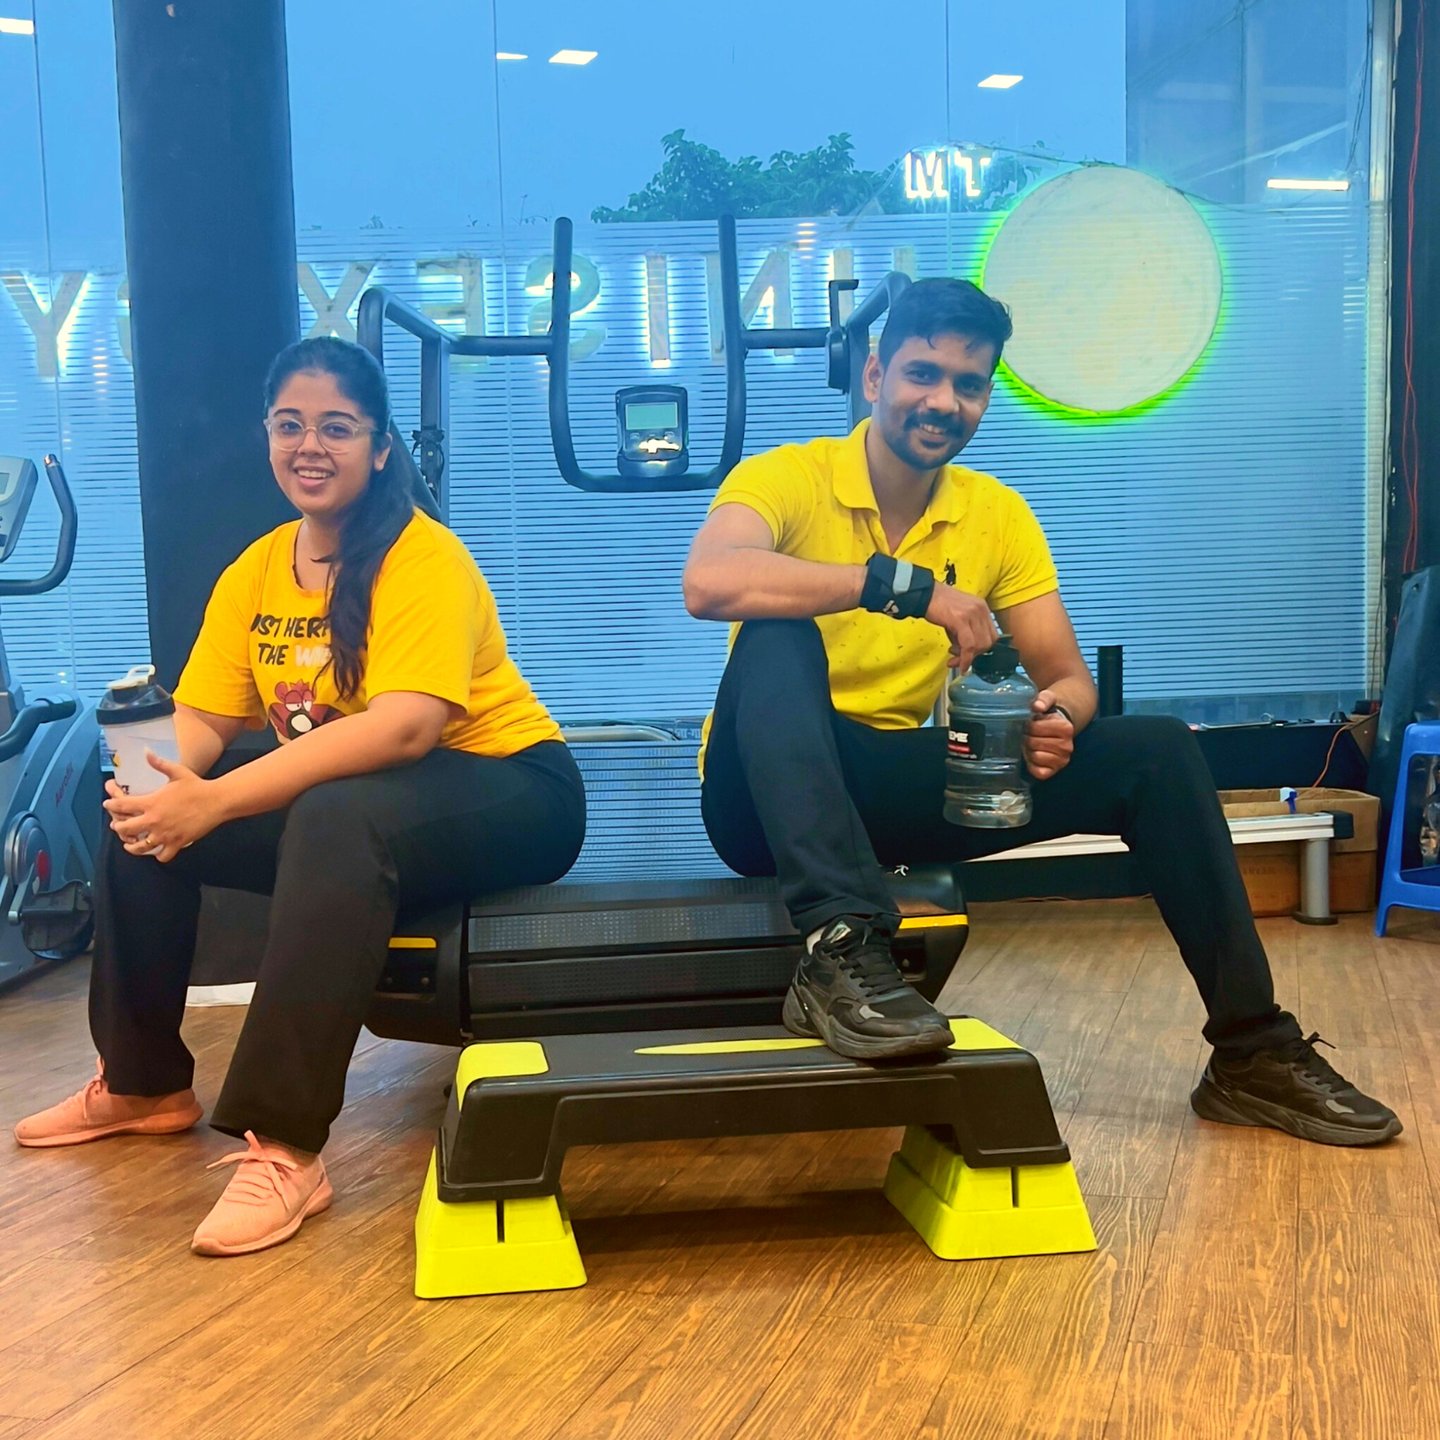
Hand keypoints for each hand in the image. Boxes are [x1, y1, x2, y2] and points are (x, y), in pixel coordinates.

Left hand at [102, 754, 224, 862]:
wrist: (217, 801)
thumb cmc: (197, 786)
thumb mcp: (177, 772)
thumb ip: (158, 763)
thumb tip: (146, 751)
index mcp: (151, 803)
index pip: (122, 806)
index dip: (111, 805)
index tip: (108, 804)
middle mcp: (154, 821)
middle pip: (125, 829)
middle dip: (118, 827)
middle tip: (118, 826)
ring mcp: (165, 834)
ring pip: (140, 847)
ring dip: (132, 847)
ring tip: (131, 845)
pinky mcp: (177, 843)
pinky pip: (162, 856)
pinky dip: (158, 855)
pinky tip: (158, 851)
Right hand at [925, 585, 998, 670]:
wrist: (925, 594)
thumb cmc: (939, 605)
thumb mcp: (959, 616)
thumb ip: (966, 633)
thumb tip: (964, 653)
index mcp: (982, 608)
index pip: (992, 635)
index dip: (982, 650)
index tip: (970, 656)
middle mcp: (981, 610)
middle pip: (989, 642)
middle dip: (975, 656)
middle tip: (960, 659)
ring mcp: (972, 614)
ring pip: (980, 645)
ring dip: (968, 658)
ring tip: (954, 659)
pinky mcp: (961, 620)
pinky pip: (968, 645)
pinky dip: (965, 658)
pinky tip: (959, 665)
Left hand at [1024, 690, 1074, 780]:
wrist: (1056, 729)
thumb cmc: (1049, 715)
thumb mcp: (1047, 700)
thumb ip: (1042, 699)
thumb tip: (1037, 706)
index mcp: (1066, 728)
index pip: (1035, 728)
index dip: (1028, 725)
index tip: (1030, 723)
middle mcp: (1067, 746)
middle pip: (1033, 743)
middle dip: (1027, 737)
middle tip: (1028, 735)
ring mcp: (1062, 760)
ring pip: (1035, 756)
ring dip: (1028, 750)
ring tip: (1031, 744)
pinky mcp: (1054, 771)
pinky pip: (1038, 772)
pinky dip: (1031, 764)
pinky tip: (1032, 756)